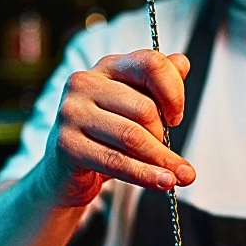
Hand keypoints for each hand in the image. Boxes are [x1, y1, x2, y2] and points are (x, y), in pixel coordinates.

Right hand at [40, 49, 197, 207]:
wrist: (63, 174)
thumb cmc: (101, 139)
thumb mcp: (131, 109)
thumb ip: (156, 85)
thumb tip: (182, 64)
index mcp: (107, 67)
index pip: (150, 64)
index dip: (173, 91)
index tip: (176, 117)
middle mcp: (84, 83)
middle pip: (144, 108)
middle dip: (164, 137)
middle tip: (169, 157)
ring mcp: (72, 113)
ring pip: (132, 136)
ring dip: (160, 160)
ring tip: (176, 176)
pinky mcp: (67, 144)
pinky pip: (116, 161)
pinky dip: (144, 175)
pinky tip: (162, 182)